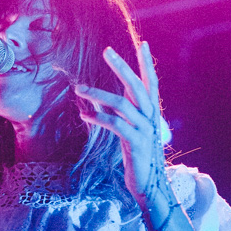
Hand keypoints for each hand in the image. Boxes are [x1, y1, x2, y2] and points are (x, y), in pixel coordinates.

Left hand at [74, 41, 165, 203]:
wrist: (150, 187)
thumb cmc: (137, 157)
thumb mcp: (128, 131)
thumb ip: (120, 114)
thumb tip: (101, 100)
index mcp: (151, 112)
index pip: (151, 82)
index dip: (147, 64)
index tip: (145, 43)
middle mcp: (151, 118)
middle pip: (136, 86)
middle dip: (121, 66)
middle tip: (106, 50)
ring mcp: (145, 130)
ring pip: (122, 104)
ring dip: (98, 94)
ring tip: (79, 88)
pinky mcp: (135, 144)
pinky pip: (115, 125)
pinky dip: (98, 118)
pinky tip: (84, 116)